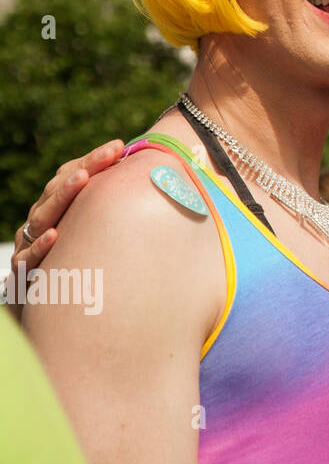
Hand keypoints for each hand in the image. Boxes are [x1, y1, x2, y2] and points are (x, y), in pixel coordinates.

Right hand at [8, 141, 123, 319]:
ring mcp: (31, 246)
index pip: (75, 176)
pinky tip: (56, 235)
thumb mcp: (106, 242)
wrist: (52, 316)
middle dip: (85, 169)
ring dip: (62, 197)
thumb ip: (125, 220)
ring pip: (43, 217)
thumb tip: (170, 190)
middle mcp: (44, 224)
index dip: (94, 161)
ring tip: (82, 178)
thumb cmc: (88, 273)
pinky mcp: (23, 276)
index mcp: (61, 211)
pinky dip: (40, 248)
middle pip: (59, 190)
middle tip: (108, 153)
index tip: (119, 146)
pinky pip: (28, 259)